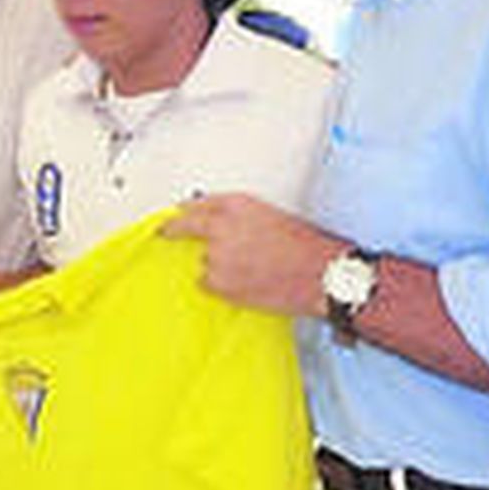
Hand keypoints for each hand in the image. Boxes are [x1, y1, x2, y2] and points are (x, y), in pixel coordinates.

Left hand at [162, 193, 342, 316]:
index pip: (197, 203)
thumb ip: (239, 217)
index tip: (176, 214)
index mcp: (237, 204)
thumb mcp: (272, 216)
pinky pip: (207, 284)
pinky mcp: (218, 282)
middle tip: (165, 234)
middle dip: (173, 229)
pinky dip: (220, 286)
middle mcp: (222, 226)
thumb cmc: (307, 247)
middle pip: (184, 226)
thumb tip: (216, 225)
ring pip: (202, 260)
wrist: (323, 275)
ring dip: (216, 265)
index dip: (185, 210)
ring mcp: (217, 256)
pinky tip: (248, 283)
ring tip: (250, 269)